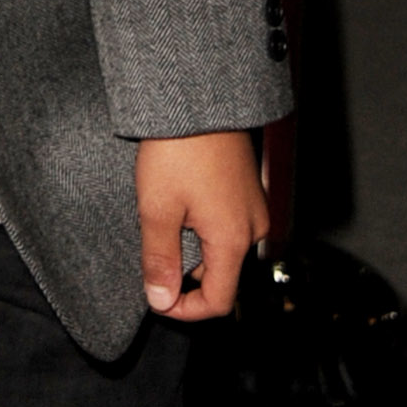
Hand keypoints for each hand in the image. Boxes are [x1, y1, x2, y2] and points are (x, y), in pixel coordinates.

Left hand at [137, 130, 266, 320]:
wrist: (197, 97)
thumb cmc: (178, 148)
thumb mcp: (157, 207)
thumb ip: (160, 259)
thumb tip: (161, 299)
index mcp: (234, 240)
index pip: (220, 301)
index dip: (187, 310)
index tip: (158, 299)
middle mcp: (253, 227)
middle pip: (223, 276)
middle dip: (187, 277)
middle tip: (153, 259)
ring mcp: (253, 206)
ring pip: (224, 249)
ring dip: (194, 250)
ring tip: (162, 223)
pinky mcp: (247, 189)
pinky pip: (227, 224)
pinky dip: (203, 228)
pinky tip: (177, 204)